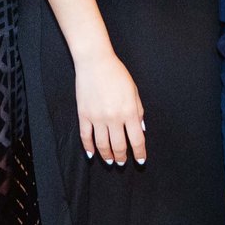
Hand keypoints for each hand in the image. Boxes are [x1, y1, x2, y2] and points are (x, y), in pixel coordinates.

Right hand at [73, 50, 146, 166]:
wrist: (95, 62)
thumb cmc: (117, 74)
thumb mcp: (134, 91)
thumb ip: (139, 112)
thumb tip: (141, 130)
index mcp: (129, 112)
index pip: (137, 140)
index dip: (140, 153)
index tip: (140, 160)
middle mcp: (114, 118)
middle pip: (119, 146)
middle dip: (122, 158)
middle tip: (122, 162)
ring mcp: (97, 118)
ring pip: (102, 145)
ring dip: (107, 156)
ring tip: (110, 161)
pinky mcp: (84, 115)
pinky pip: (86, 136)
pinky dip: (89, 147)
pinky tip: (92, 154)